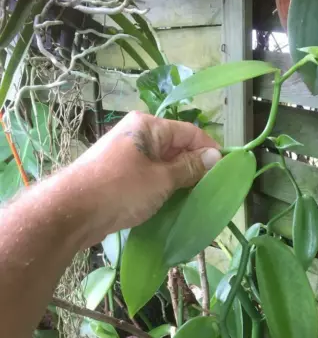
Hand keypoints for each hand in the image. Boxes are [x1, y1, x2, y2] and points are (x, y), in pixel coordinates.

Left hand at [58, 111, 221, 243]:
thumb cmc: (120, 190)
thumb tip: (216, 157)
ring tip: (196, 200)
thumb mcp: (162, 179)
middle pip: (177, 147)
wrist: (72, 211)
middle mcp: (137, 135)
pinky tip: (174, 204)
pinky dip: (163, 189)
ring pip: (164, 165)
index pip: (190, 132)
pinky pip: (150, 178)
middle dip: (196, 167)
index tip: (226, 171)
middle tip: (213, 190)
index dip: (210, 150)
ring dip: (180, 181)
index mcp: (148, 126)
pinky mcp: (120, 176)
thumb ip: (190, 168)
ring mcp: (127, 156)